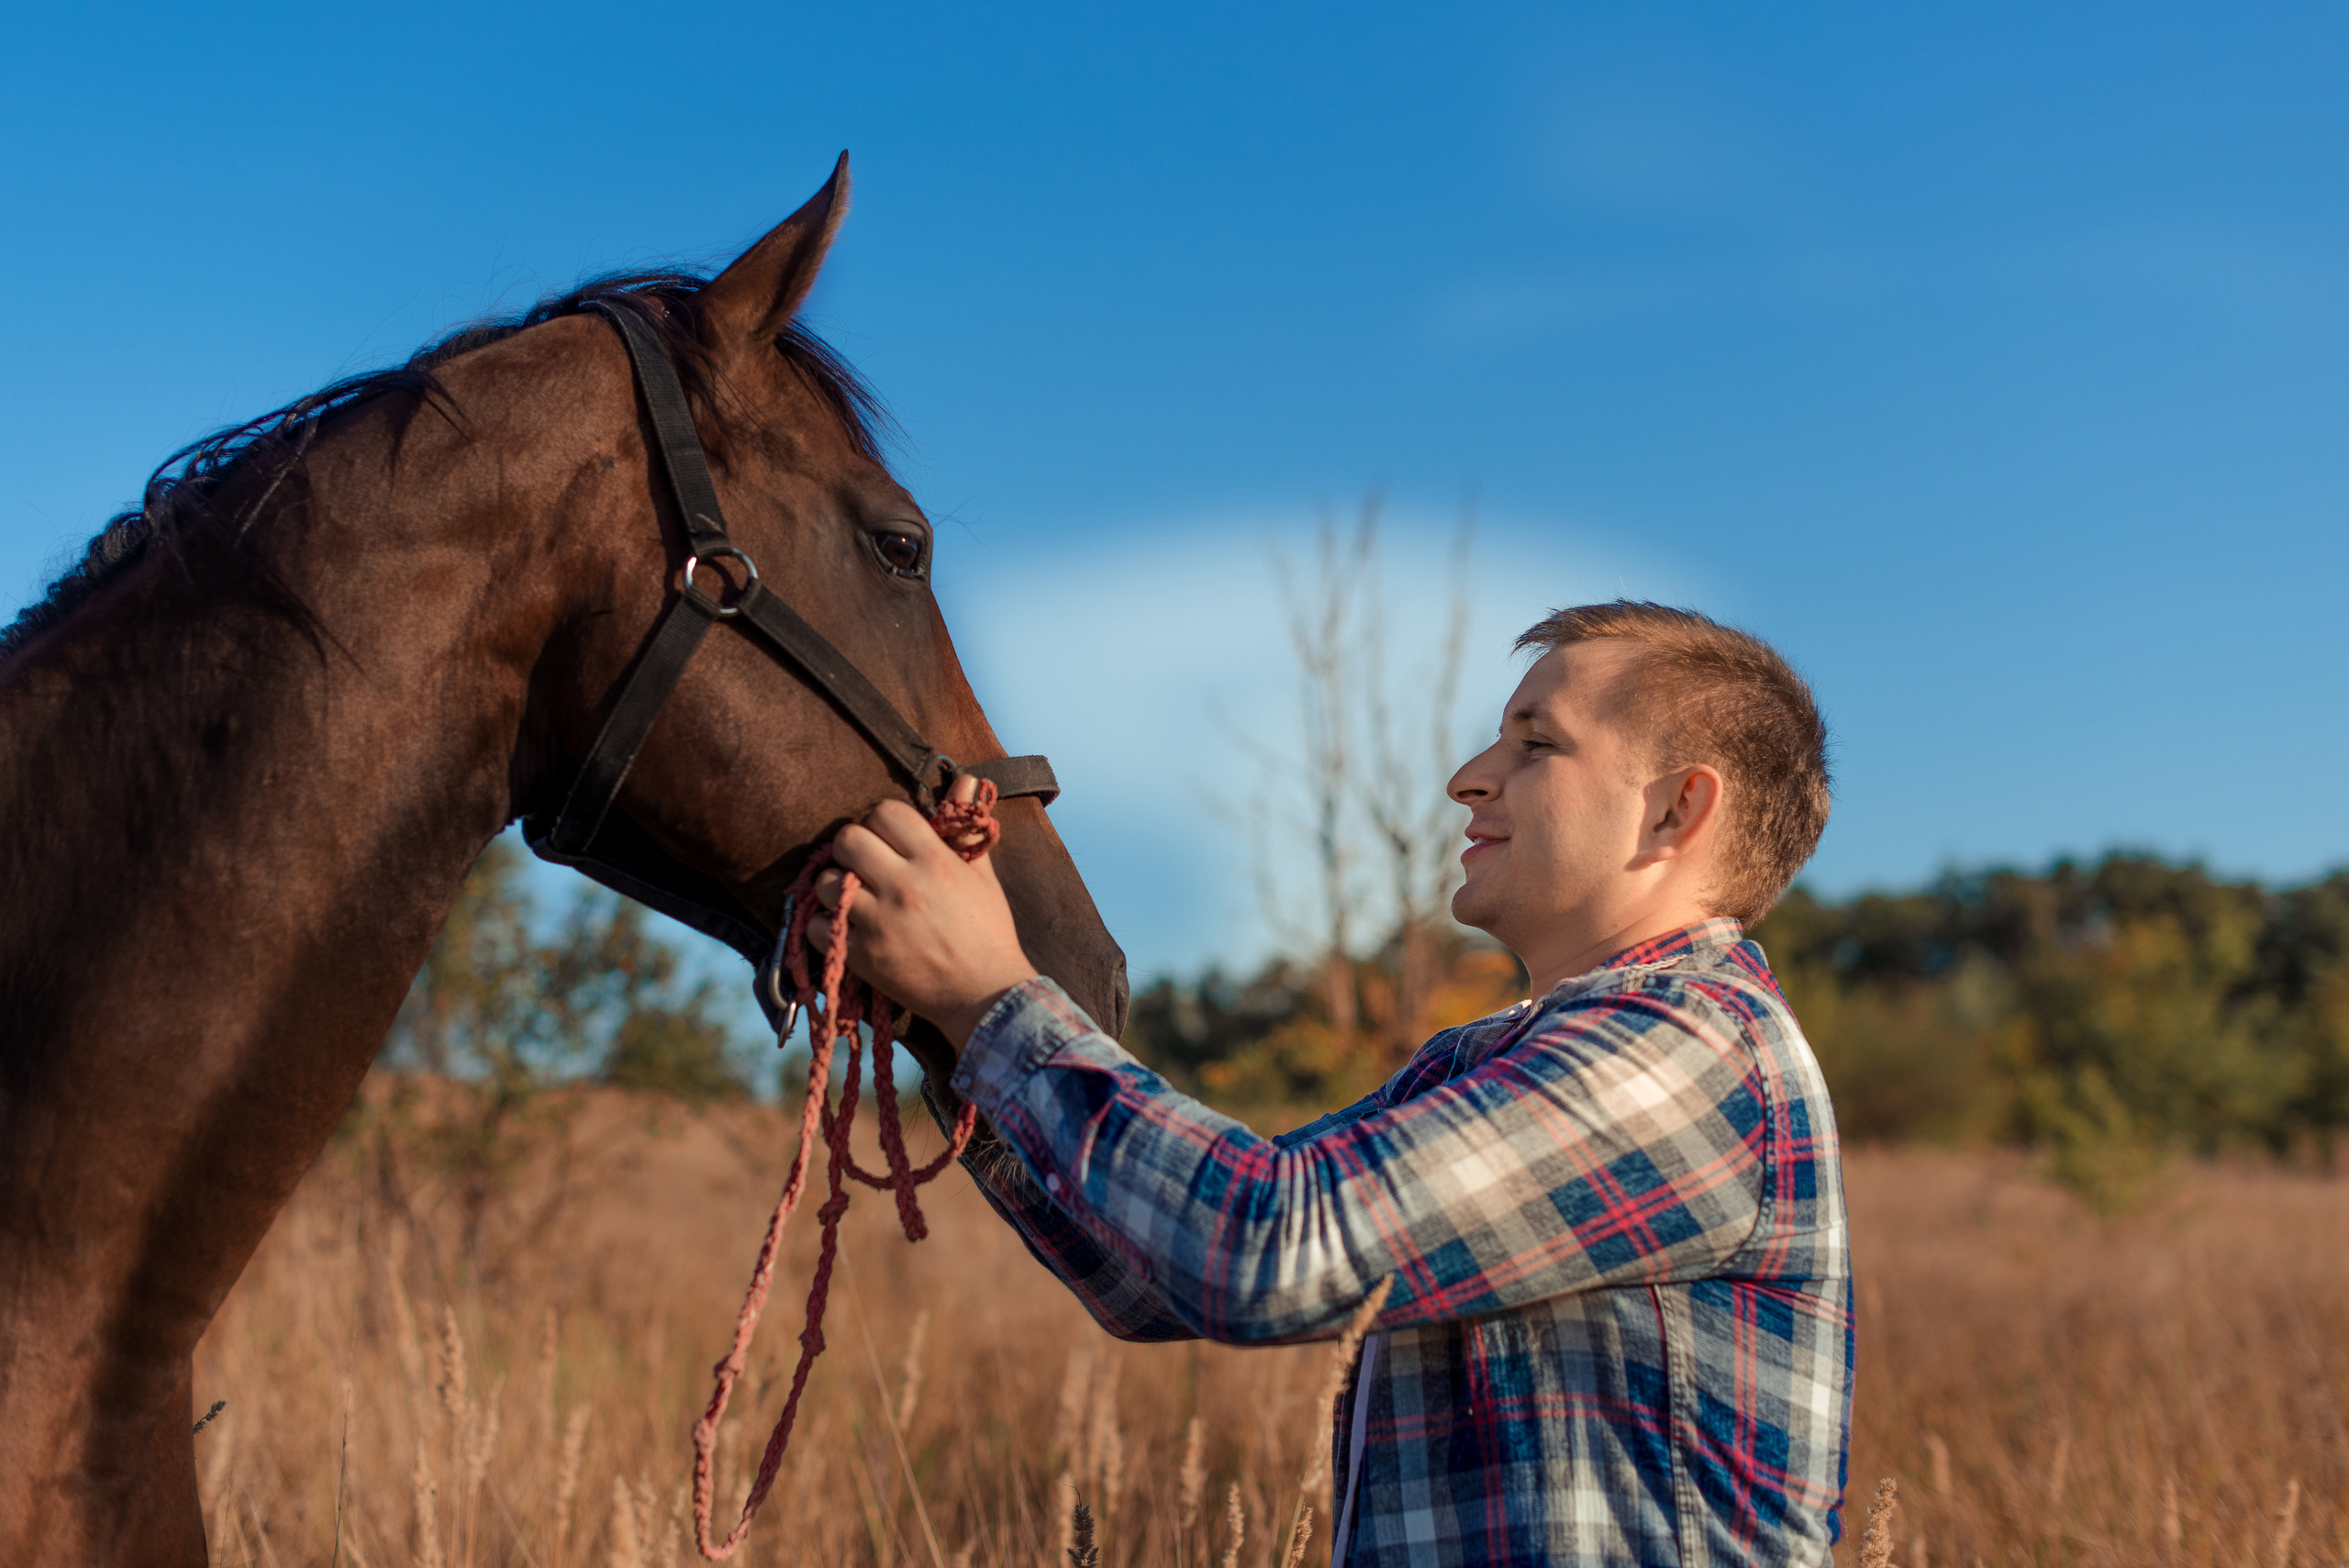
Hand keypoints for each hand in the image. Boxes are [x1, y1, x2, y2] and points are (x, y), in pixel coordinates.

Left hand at [806, 774, 1039, 1047]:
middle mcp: (903, 885)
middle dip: (853, 848)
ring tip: (854, 897)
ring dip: (837, 887)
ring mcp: (879, 922)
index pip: (885, 811)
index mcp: (934, 860)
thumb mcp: (982, 874)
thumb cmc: (988, 931)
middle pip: (848, 839)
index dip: (881, 820)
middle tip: (865, 864)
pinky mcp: (862, 956)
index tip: (888, 838)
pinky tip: (845, 928)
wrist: (986, 994)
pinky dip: (826, 926)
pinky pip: (819, 926)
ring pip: (827, 882)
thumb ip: (964, 826)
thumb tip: (965, 778)